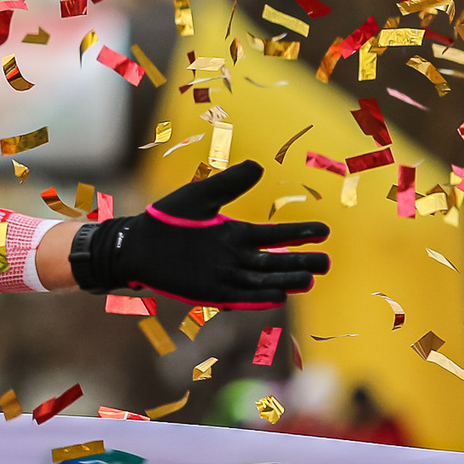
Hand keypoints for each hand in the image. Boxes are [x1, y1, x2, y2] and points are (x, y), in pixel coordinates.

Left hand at [70, 160, 328, 308]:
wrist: (136, 244)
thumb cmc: (167, 219)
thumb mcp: (200, 196)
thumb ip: (230, 183)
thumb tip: (259, 166)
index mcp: (236, 233)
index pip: (275, 235)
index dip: (299, 233)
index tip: (325, 230)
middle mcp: (235, 257)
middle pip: (275, 261)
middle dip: (301, 262)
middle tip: (327, 261)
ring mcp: (224, 276)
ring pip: (262, 280)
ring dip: (285, 280)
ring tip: (310, 279)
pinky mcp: (210, 292)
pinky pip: (240, 297)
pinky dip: (258, 297)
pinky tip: (279, 296)